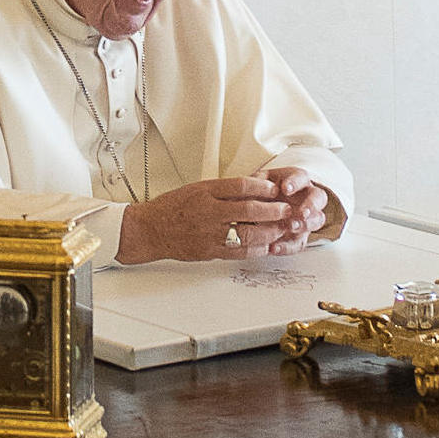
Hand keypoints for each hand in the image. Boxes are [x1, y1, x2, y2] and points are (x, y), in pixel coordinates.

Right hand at [116, 176, 304, 263]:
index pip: (241, 186)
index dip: (263, 187)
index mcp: (205, 192)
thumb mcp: (198, 188)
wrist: (150, 230)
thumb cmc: (173, 207)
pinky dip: (256, 249)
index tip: (276, 189)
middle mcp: (208, 212)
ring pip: (247, 234)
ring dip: (270, 232)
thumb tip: (256, 186)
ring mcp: (209, 233)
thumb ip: (225, 189)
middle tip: (288, 210)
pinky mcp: (209, 251)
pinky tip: (267, 245)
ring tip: (282, 229)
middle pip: (248, 210)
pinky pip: (238, 252)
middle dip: (274, 211)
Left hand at [254, 165, 329, 254]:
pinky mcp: (299, 237)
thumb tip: (253, 184)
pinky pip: (298, 243)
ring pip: (316, 220)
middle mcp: (307, 198)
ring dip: (305, 224)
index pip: (302, 177)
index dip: (295, 182)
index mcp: (297, 181)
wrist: (258, 212)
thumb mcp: (257, 184)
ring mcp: (306, 218)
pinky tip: (274, 247)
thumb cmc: (262, 193)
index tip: (286, 188)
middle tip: (302, 212)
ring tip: (291, 227)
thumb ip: (256, 183)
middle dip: (311, 205)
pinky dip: (287, 247)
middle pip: (319, 198)